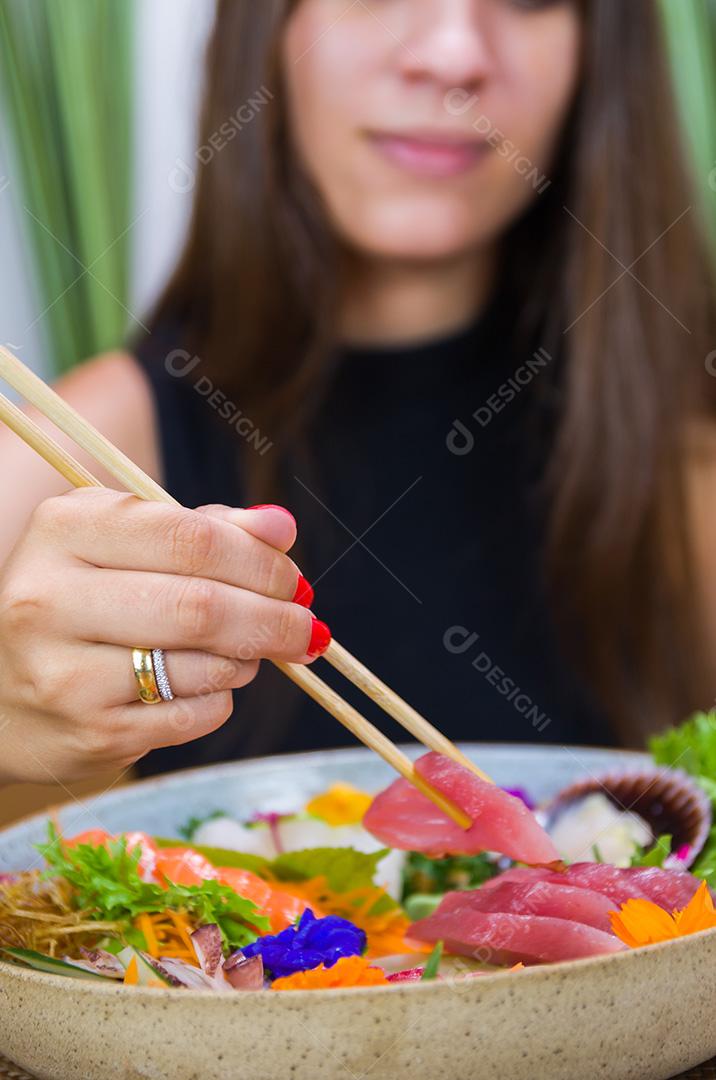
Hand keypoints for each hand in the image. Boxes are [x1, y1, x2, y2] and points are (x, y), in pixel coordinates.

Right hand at [0, 489, 328, 782]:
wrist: (0, 692)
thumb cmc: (80, 601)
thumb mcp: (121, 543)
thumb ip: (203, 528)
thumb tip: (281, 527)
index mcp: (64, 530)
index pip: (191, 538)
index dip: (260, 559)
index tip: (291, 577)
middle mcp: (52, 600)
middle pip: (201, 607)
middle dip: (274, 616)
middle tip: (304, 623)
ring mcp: (65, 676)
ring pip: (204, 666)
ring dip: (248, 658)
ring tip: (247, 649)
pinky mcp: (89, 735)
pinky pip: (193, 717)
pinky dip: (222, 697)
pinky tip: (209, 683)